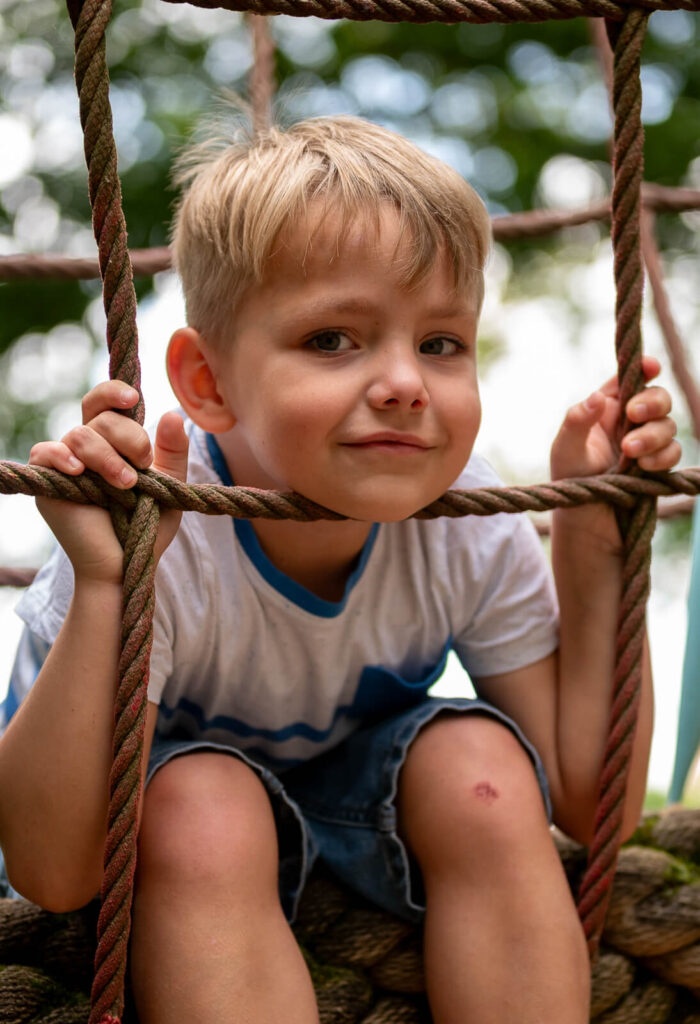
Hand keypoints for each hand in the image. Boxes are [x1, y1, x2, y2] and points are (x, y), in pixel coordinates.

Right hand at [29, 381, 188, 583]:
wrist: (128, 562)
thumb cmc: (147, 525)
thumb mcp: (169, 485)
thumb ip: (173, 452)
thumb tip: (174, 414)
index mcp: (114, 442)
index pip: (105, 404)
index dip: (114, 392)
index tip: (133, 398)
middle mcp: (87, 449)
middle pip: (100, 418)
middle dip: (128, 437)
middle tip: (143, 466)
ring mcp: (66, 465)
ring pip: (80, 435)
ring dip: (107, 456)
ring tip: (125, 484)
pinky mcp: (48, 484)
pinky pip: (45, 453)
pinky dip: (61, 456)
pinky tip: (79, 471)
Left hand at [550, 356, 680, 480]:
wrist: (585, 521)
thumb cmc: (569, 481)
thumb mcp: (565, 449)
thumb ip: (577, 421)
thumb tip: (597, 396)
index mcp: (605, 408)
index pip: (627, 380)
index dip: (643, 367)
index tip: (651, 366)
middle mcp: (628, 421)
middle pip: (657, 397)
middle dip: (651, 403)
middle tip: (633, 415)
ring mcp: (646, 442)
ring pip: (667, 424)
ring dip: (653, 435)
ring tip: (629, 451)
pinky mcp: (658, 464)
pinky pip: (673, 452)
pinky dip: (663, 457)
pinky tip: (644, 467)